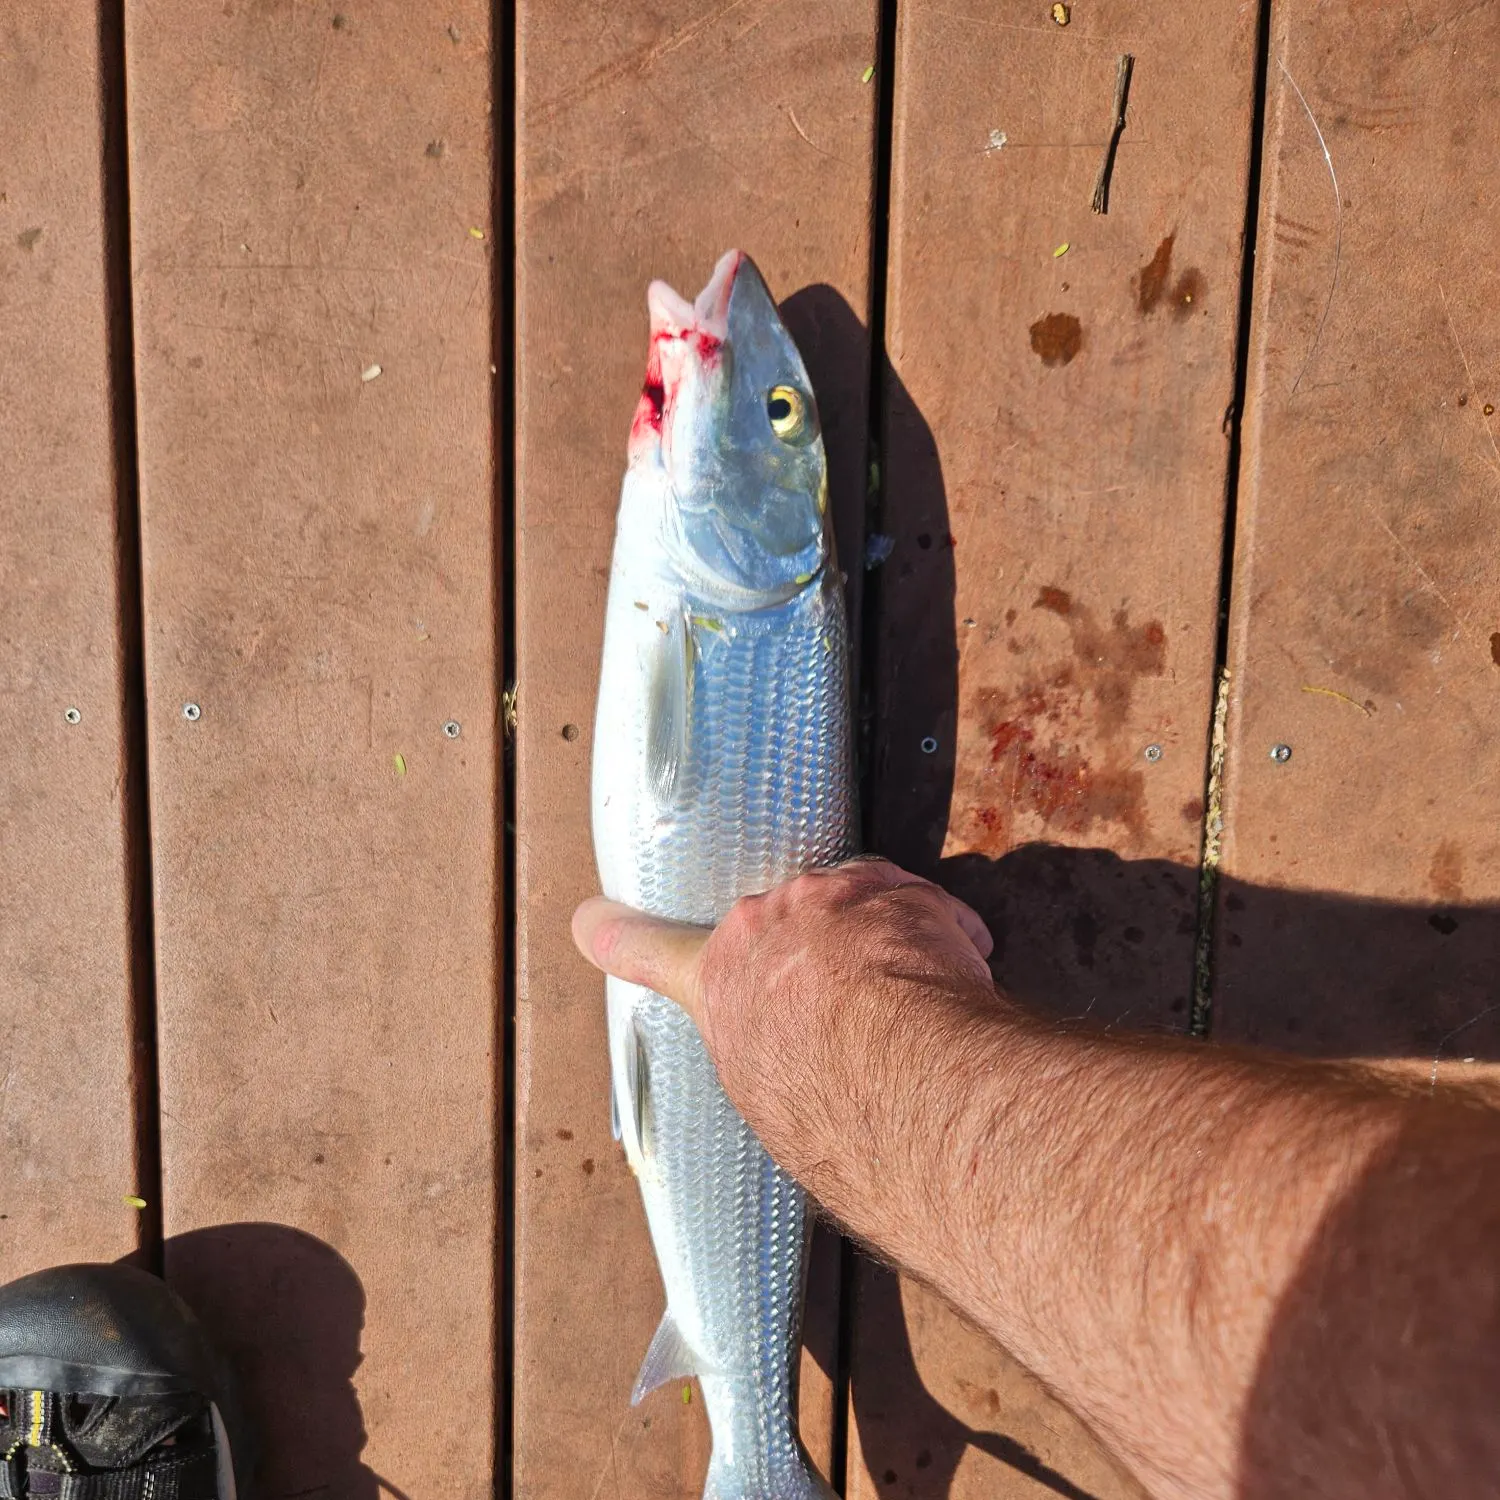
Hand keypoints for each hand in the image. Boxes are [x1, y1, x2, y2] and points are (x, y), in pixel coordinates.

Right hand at [572, 859, 998, 1203]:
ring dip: (887, 942)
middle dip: (819, 950)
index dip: (616, 936)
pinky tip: (959, 978)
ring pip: (858, 905)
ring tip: (916, 998)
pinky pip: (923, 905)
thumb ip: (769, 1059)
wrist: (885, 1062)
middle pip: (785, 921)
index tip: (591, 921)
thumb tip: (796, 1077)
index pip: (650, 952)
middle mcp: (763, 921)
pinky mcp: (896, 887)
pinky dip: (945, 936)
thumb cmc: (823, 1099)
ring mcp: (827, 895)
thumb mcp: (769, 1097)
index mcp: (716, 978)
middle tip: (858, 1002)